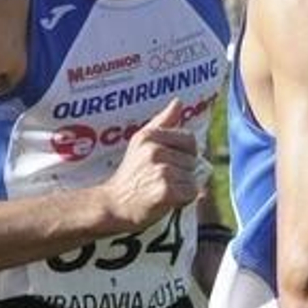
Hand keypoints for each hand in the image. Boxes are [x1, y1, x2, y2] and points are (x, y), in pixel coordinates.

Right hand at [101, 98, 205, 230]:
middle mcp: (154, 151)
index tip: (169, 163)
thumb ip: (162, 122)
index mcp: (149, 136)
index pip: (190, 139)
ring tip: (161, 189)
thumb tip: (178, 101)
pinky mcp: (166, 191)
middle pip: (193, 160)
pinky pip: (191, 192)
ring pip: (193, 177)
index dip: (186, 154)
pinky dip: (183, 200)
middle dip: (183, 172)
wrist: (114, 206)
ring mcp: (161, 171)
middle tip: (160, 180)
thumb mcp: (141, 143)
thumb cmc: (131, 174)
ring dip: (183, 187)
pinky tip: (166, 200)